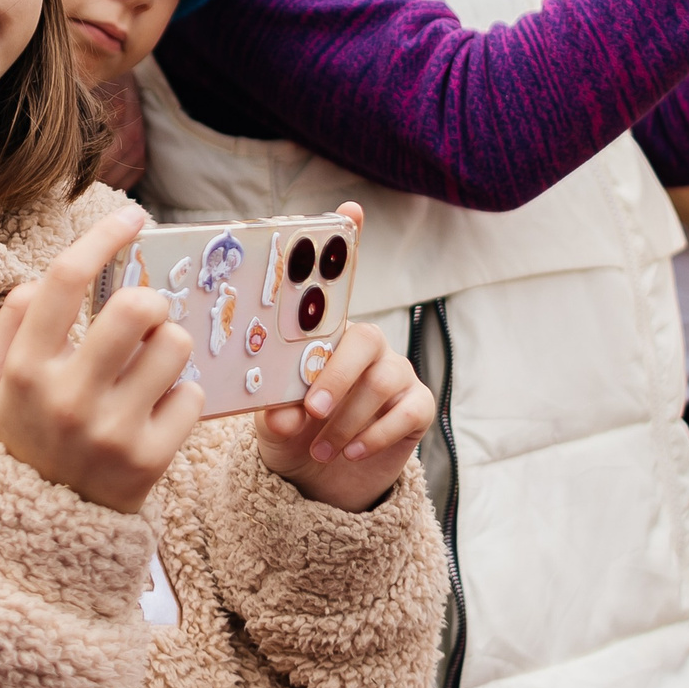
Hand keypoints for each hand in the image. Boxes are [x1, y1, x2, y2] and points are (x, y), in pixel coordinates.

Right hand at [0, 204, 201, 513]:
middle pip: (135, 309)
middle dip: (149, 303)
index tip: (131, 217)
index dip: (104, 236)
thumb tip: (39, 283)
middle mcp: (67, 397)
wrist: (38, 534)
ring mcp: (111, 431)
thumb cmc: (22, 442)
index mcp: (25, 370)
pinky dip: (183, 395)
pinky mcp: (150, 461)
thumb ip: (9, 329)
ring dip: (169, 348)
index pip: (65, 279)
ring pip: (173, 348)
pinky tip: (160, 409)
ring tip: (152, 369)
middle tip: (145, 320)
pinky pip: (192, 396)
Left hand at [253, 205, 432, 511]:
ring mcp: (396, 373)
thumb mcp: (271, 419)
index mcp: (327, 334)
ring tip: (320, 448)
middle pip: (364, 340)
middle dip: (336, 376)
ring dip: (347, 420)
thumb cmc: (293, 430)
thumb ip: (273, 411)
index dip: (348, 242)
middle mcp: (366, 345)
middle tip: (310, 410)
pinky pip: (406, 412)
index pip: (340, 281)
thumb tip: (282, 415)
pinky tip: (349, 452)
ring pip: (382, 382)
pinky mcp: (417, 406)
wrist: (321, 478)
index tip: (350, 210)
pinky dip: (374, 435)